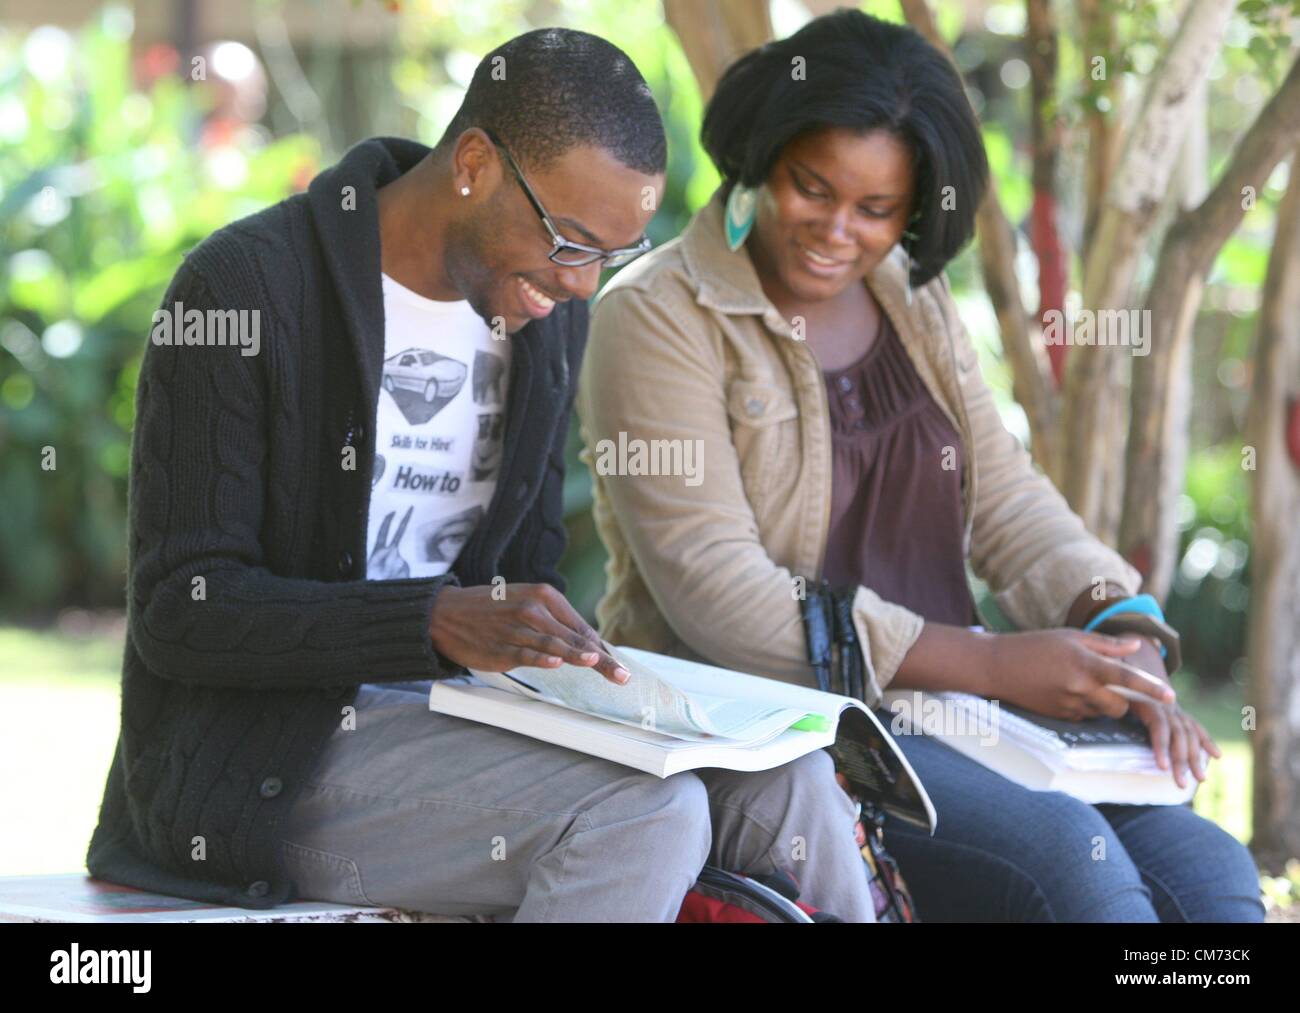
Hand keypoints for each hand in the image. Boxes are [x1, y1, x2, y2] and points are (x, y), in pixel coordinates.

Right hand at [429, 582, 629, 683]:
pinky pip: (526, 654)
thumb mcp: (525, 601)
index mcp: (544, 595)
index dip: (602, 648)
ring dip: (579, 657)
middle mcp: (534, 610)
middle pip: (575, 639)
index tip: (618, 664)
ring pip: (555, 645)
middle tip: (623, 676)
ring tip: (599, 664)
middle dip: (602, 660)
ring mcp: (517, 629)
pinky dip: (542, 658)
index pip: (581, 627)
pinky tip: (557, 663)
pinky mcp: (502, 647)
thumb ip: (554, 621)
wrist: (446, 613)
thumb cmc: (491, 609)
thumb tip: (586, 643)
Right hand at [985, 628, 1175, 720]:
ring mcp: (1069, 705)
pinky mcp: (1060, 717)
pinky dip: (1085, 707)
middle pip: (1120, 705)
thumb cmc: (1035, 645)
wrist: (997, 666)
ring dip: (1103, 703)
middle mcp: (1079, 688)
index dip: (1149, 687)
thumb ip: (1105, 645)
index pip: (1125, 677)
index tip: (1170, 695)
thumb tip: (1135, 645)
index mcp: (1084, 664)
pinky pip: (1085, 717)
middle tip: (1111, 685)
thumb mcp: (1071, 637)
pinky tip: (1065, 692)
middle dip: (1123, 700)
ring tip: (1080, 684)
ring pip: (1103, 712)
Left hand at [1122, 636, 1220, 787]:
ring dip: (1196, 757)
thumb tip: (1102, 704)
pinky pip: (1194, 725)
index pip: (1158, 725)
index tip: (1161, 766)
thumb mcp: (1109, 682)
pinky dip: (1206, 740)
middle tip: (1182, 783)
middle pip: (1178, 734)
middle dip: (1181, 760)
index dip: (1161, 745)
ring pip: (1189, 733)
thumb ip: (1107, 694)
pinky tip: (1217, 756)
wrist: (1131, 655)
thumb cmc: (1113, 673)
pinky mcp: (1177, 712)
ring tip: (1201, 779)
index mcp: (1147, 700)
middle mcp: (1165, 705)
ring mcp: (1174, 709)